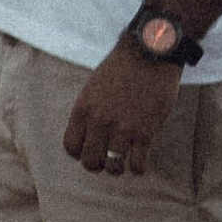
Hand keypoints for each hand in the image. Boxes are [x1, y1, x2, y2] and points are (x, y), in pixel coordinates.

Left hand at [61, 46, 183, 181]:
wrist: (150, 53)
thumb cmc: (123, 68)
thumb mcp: (94, 87)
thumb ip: (89, 111)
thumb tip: (88, 137)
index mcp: (84, 109)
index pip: (71, 147)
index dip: (81, 152)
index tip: (92, 148)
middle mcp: (100, 121)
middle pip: (90, 162)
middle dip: (98, 164)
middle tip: (108, 158)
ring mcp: (122, 128)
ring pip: (113, 168)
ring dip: (118, 168)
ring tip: (125, 159)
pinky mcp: (145, 132)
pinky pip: (137, 166)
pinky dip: (139, 167)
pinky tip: (141, 157)